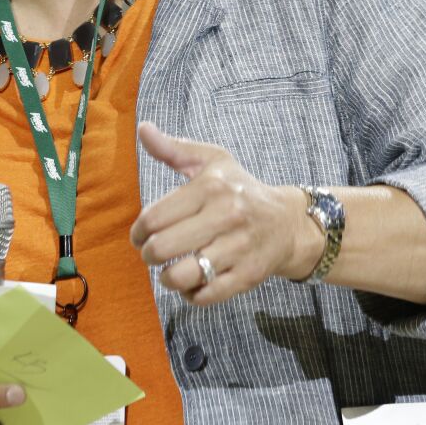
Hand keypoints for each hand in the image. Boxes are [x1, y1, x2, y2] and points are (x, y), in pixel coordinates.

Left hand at [129, 122, 316, 305]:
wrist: (288, 222)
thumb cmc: (240, 189)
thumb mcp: (212, 161)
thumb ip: (173, 148)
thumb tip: (143, 129)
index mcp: (211, 187)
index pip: (154, 218)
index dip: (138, 232)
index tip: (140, 235)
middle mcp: (226, 216)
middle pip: (162, 248)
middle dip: (148, 255)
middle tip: (152, 253)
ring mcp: (238, 248)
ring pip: (182, 276)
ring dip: (167, 278)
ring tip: (170, 270)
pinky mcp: (248, 276)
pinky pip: (206, 296)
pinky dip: (191, 295)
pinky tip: (192, 283)